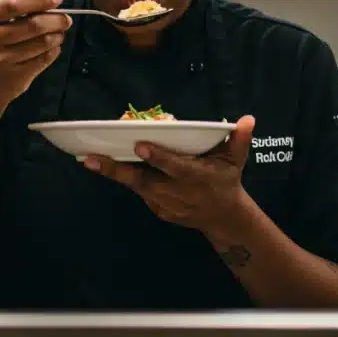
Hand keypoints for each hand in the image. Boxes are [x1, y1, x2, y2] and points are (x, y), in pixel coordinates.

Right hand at [0, 0, 70, 108]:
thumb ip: (15, 0)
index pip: (14, 4)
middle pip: (32, 25)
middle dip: (56, 19)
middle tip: (66, 18)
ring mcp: (0, 60)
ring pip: (41, 43)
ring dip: (57, 36)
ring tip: (59, 32)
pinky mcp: (14, 77)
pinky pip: (43, 59)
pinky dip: (54, 51)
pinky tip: (53, 47)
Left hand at [84, 116, 255, 236]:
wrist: (224, 218)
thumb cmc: (227, 181)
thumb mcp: (236, 160)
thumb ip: (239, 139)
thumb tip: (247, 119)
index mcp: (196, 176)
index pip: (174, 166)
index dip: (157, 157)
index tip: (140, 145)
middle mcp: (179, 192)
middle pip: (145, 181)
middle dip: (118, 170)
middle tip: (91, 158)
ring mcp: (167, 204)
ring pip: (138, 187)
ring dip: (114, 174)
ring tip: (90, 161)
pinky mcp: (160, 210)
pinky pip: (140, 193)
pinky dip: (125, 181)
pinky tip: (106, 168)